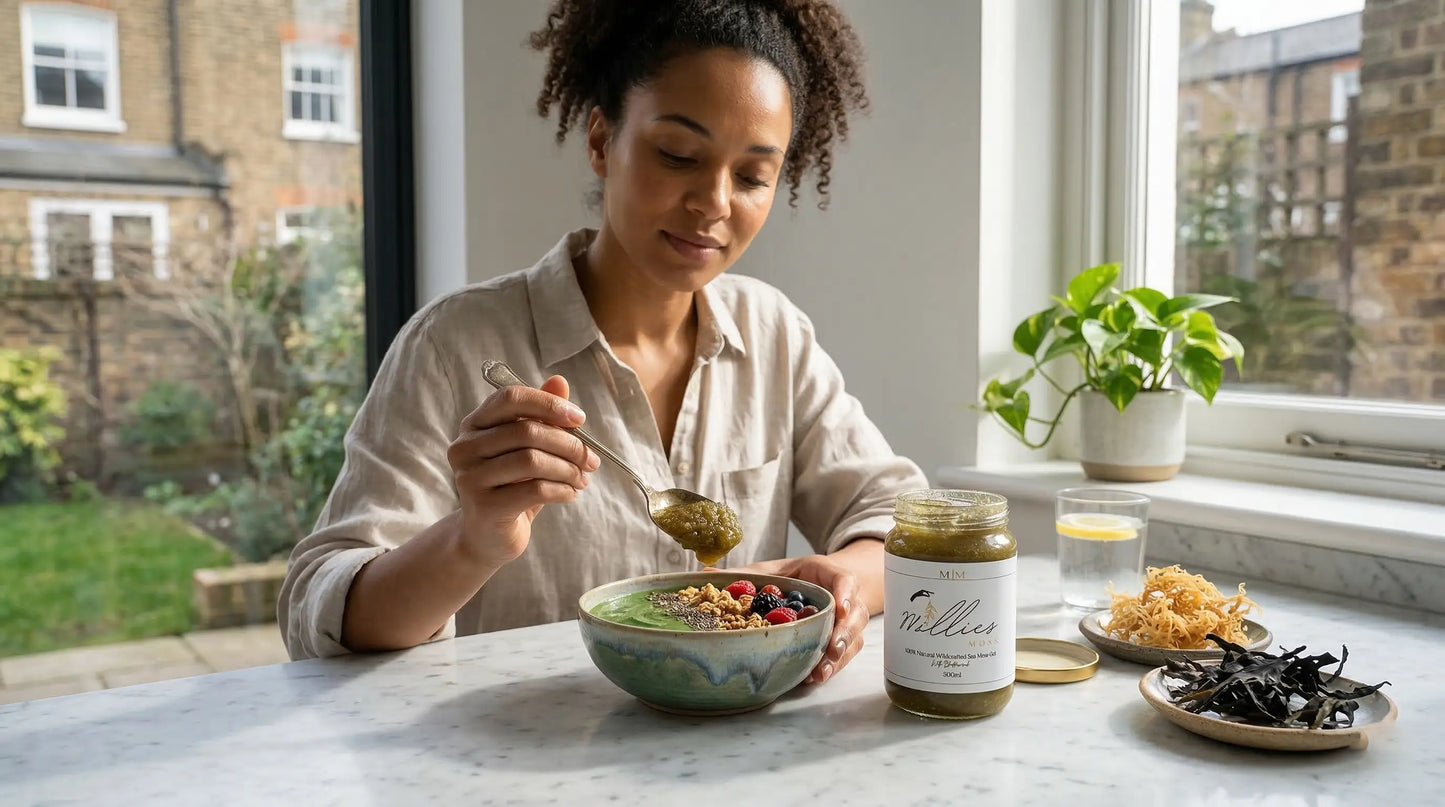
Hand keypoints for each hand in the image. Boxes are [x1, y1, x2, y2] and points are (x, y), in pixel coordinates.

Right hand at [447, 376, 600, 567]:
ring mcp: (470, 477)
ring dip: (568, 469)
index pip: (511, 398)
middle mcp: (464, 446)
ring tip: (582, 479)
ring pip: (533, 461)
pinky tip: (570, 494)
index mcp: (474, 424)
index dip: (548, 403)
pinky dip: (562, 490)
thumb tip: (560, 381)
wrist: (488, 536)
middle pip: (528, 431)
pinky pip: (535, 490)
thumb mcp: (527, 448)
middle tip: (591, 459)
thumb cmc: (511, 485)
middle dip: (569, 444)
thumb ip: (541, 415)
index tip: (579, 419)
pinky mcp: (484, 506)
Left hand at [723, 553, 868, 684]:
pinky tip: (818, 675)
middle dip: (843, 633)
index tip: (840, 607)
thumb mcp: (773, 571)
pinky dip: (835, 665)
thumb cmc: (796, 577)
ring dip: (839, 656)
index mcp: (828, 574)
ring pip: (853, 637)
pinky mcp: (847, 638)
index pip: (844, 580)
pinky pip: (848, 653)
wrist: (820, 583)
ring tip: (821, 671)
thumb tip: (707, 572)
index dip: (845, 593)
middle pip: (854, 614)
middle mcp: (844, 597)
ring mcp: (848, 620)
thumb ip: (745, 575)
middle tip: (831, 648)